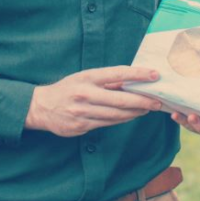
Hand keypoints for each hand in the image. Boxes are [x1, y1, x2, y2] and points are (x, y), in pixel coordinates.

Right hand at [25, 66, 162, 136]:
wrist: (41, 107)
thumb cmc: (67, 89)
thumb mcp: (83, 78)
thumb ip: (105, 81)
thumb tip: (131, 82)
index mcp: (87, 77)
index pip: (117, 74)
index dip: (138, 74)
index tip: (154, 74)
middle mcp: (85, 94)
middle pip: (121, 100)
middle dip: (142, 101)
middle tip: (157, 101)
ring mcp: (83, 112)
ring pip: (117, 115)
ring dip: (135, 113)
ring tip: (147, 109)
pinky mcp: (82, 126)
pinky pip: (108, 123)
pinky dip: (122, 120)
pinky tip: (130, 116)